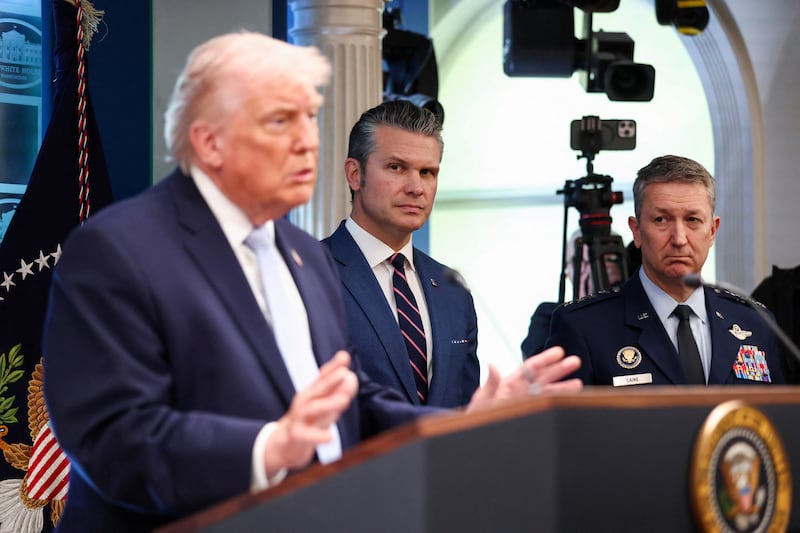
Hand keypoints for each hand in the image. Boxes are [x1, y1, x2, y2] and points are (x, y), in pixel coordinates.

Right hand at [263, 350, 357, 475]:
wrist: (284, 444)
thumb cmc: (307, 421)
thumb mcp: (321, 404)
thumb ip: (336, 391)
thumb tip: (352, 376)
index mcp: (312, 393)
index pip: (323, 376)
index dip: (333, 366)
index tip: (345, 356)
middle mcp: (305, 402)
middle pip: (318, 389)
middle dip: (331, 380)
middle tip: (345, 373)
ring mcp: (300, 418)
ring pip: (313, 409)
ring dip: (329, 404)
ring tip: (344, 400)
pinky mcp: (296, 436)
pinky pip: (307, 435)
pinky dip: (319, 435)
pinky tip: (331, 437)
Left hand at [466, 346, 581, 412]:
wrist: (477, 436)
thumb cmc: (475, 417)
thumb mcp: (482, 399)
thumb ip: (490, 384)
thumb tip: (491, 365)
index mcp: (510, 384)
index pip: (530, 368)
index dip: (545, 359)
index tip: (559, 352)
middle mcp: (521, 392)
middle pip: (543, 378)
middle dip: (559, 370)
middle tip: (575, 361)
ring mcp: (527, 404)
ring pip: (548, 393)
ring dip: (563, 388)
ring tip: (578, 384)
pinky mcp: (529, 415)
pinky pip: (545, 407)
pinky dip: (556, 403)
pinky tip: (567, 401)